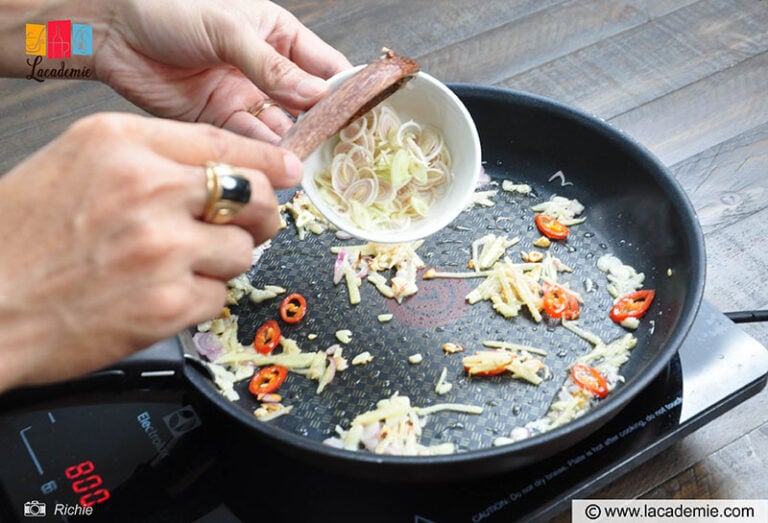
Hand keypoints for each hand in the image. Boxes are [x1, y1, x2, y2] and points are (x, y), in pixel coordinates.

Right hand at [0, 112, 301, 391]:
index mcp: (121, 145)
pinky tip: (160, 295)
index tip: (288, 171)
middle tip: (250, 225)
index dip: (268, 161)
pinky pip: (219, 296)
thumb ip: (149, 157)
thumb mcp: (76, 164)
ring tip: (177, 266)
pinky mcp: (169, 304)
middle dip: (262, 214)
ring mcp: (163, 249)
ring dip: (221, 261)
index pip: (224, 144)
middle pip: (255, 196)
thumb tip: (222, 170)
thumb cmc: (18, 239)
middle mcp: (148, 190)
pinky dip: (199, 298)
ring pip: (243, 250)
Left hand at [94, 0, 350, 142]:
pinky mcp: (217, 120)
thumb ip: (273, 67)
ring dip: (293, 142)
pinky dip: (261, 151)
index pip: (325, 66)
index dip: (344, 89)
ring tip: (306, 157)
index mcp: (278, 35)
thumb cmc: (170, 8)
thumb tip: (317, 95)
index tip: (362, 114)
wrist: (111, 28)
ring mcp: (243, 96)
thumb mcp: (230, 30)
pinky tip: (274, 159)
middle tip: (336, 145)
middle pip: (307, 103)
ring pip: (280, 126)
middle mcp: (265, 70)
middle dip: (321, 123)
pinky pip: (247, 139)